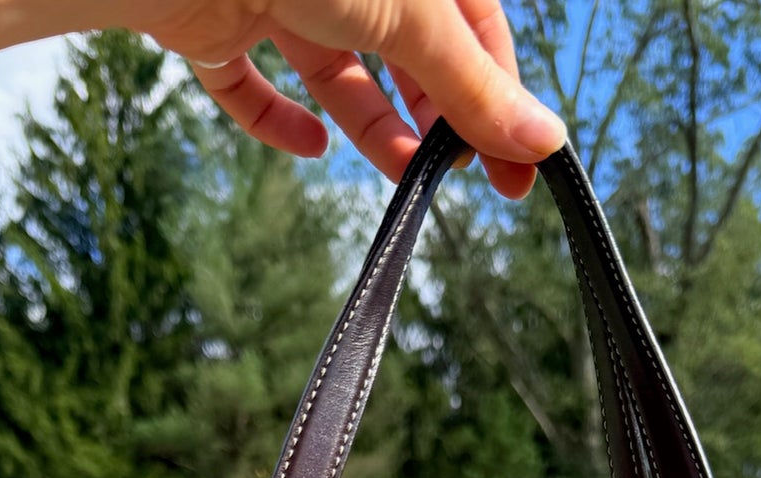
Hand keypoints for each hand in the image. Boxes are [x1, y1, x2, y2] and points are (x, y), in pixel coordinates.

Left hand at [123, 0, 564, 197]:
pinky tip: (312, 147)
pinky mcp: (217, 23)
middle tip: (461, 178)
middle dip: (437, 113)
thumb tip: (543, 141)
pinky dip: (279, 122)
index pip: (473, 25)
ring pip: (337, 70)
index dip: (497, 96)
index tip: (517, 169)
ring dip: (375, 125)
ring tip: (405, 176)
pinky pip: (251, 83)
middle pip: (407, 48)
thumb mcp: (411, 15)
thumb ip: (471, 83)